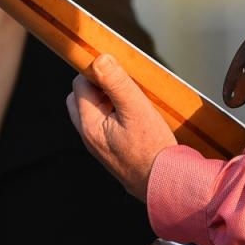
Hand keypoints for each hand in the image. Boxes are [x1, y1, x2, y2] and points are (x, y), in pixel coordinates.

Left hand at [67, 53, 174, 200]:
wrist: (165, 184)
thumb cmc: (152, 150)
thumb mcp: (136, 109)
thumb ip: (116, 83)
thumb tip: (99, 60)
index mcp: (89, 124)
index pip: (80, 84)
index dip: (97, 73)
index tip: (117, 72)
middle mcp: (88, 136)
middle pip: (81, 98)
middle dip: (98, 86)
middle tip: (123, 87)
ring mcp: (98, 145)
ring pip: (93, 111)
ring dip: (108, 100)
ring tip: (132, 102)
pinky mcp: (111, 150)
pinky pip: (104, 124)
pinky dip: (114, 114)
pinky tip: (135, 117)